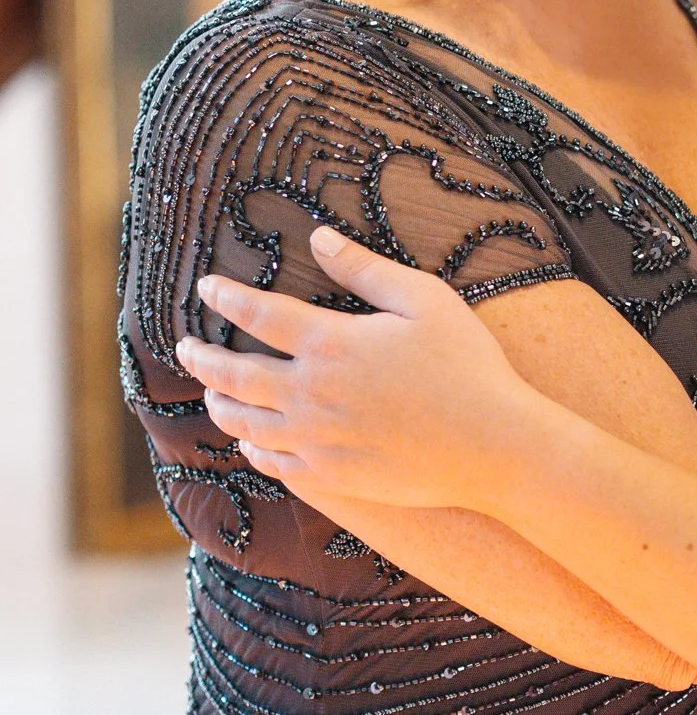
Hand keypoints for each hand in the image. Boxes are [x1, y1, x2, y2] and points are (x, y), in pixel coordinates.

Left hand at [176, 228, 533, 514]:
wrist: (492, 445)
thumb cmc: (466, 365)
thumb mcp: (424, 300)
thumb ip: (365, 269)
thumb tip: (320, 238)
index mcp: (331, 344)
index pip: (259, 314)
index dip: (226, 298)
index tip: (205, 288)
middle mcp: (312, 394)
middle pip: (236, 374)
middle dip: (202, 359)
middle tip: (185, 348)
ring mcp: (317, 440)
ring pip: (246, 422)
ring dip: (220, 403)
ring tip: (212, 391)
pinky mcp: (331, 475)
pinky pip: (274, 461)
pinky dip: (253, 446)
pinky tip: (252, 439)